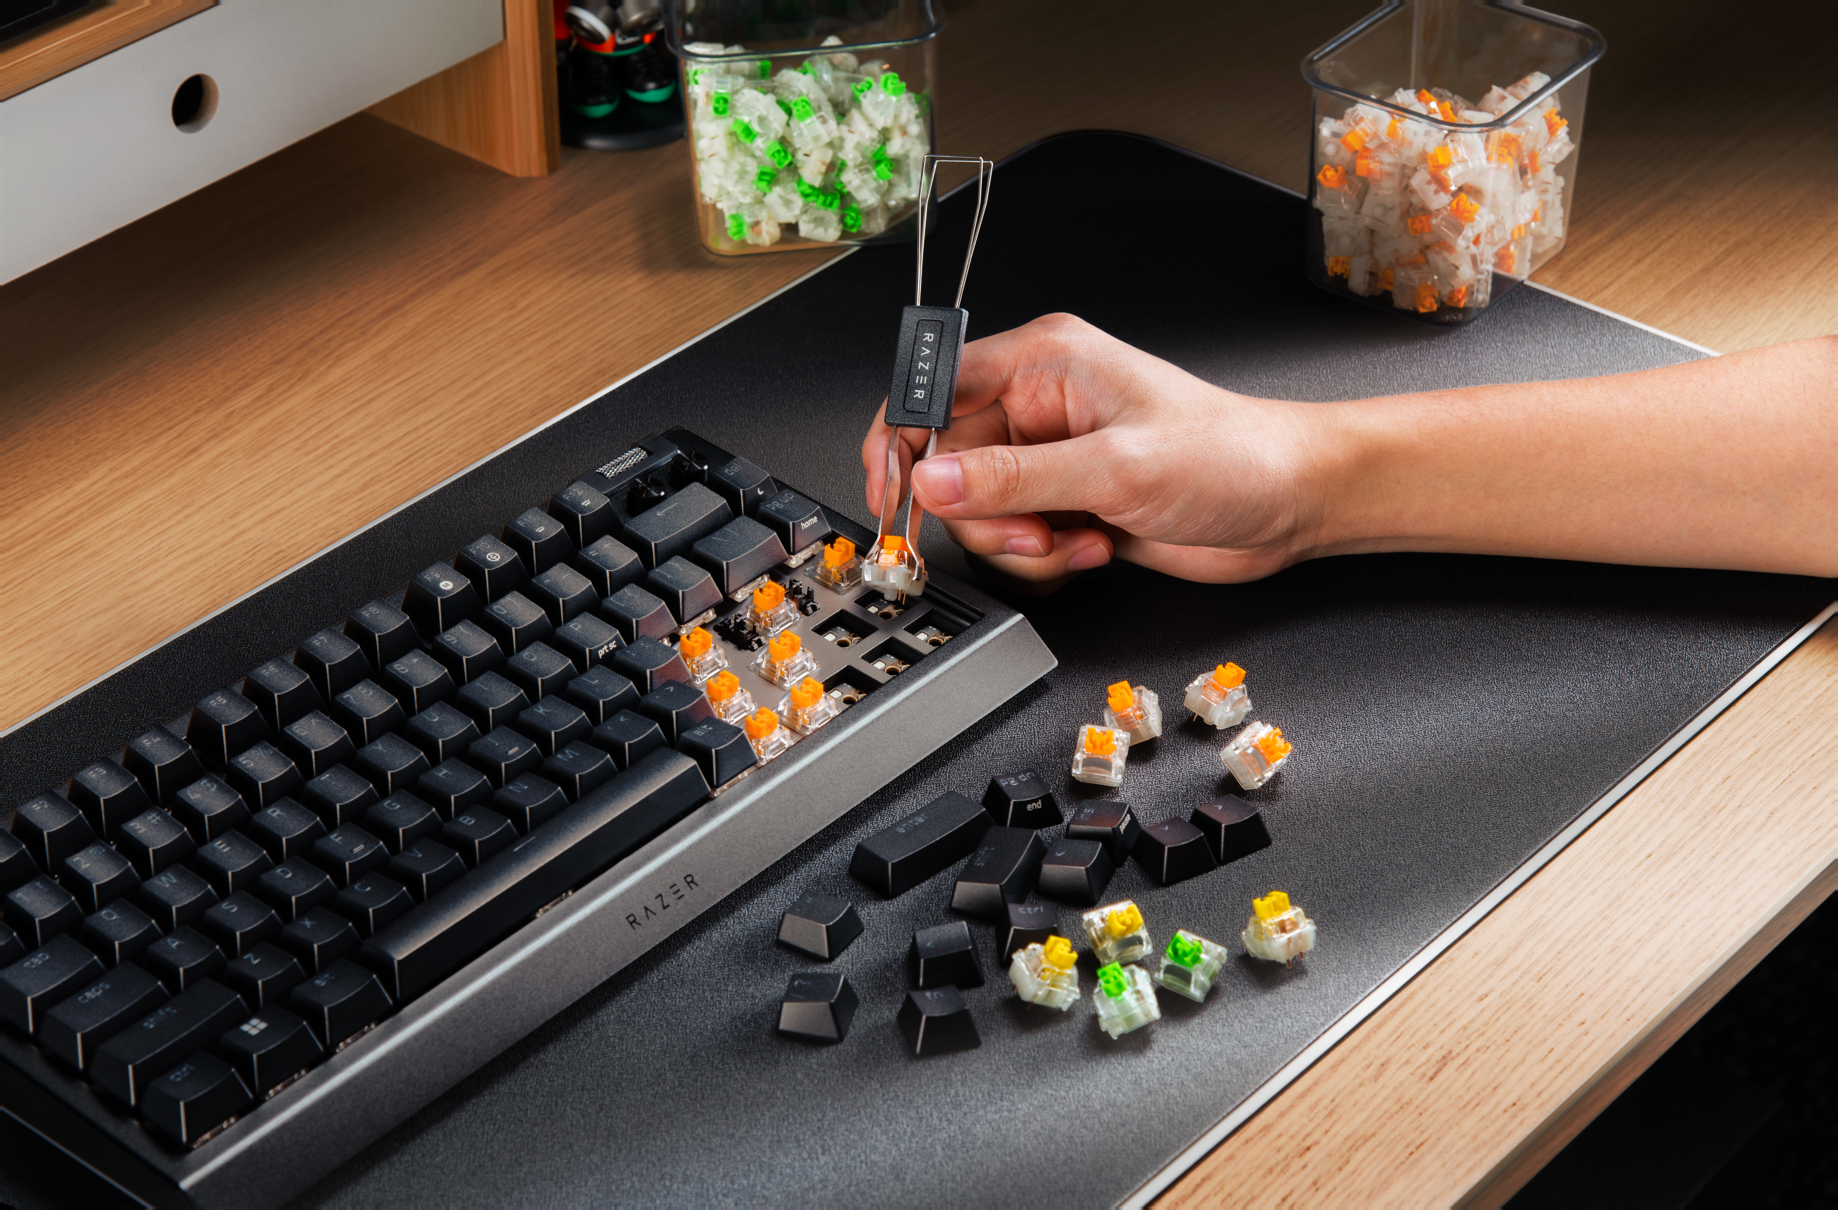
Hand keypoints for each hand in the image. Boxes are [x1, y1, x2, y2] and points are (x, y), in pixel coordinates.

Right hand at [861, 313, 1333, 586]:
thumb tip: (932, 480)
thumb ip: (1014, 478)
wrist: (1291, 503)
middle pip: (948, 466)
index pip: (932, 388)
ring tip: (1077, 539)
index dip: (900, 440)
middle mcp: (1038, 405)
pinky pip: (1014, 543)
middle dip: (985, 514)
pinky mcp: (1066, 503)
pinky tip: (1093, 549)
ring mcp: (1052, 458)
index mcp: (1042, 362)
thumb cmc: (1231, 457)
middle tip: (1036, 530)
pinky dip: (1044, 561)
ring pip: (978, 513)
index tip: (894, 494)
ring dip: (1020, 544)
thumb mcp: (1116, 469)